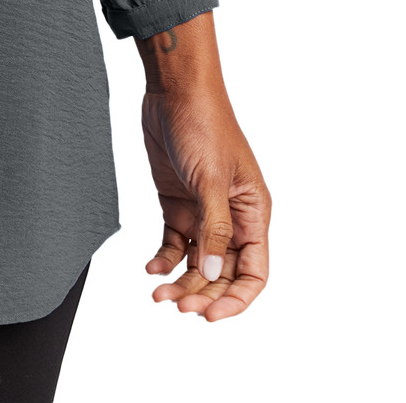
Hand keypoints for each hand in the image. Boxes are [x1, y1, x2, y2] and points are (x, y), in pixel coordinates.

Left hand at [136, 14, 270, 321]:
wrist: (174, 89)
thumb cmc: (204, 122)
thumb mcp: (211, 178)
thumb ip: (213, 227)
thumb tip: (214, 272)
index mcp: (253, 212)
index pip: (254, 271)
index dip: (236, 299)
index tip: (210, 315)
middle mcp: (231, 216)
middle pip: (223, 273)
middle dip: (203, 293)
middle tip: (177, 304)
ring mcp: (203, 210)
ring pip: (197, 261)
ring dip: (181, 280)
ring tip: (158, 292)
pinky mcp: (178, 202)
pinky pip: (175, 242)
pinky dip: (165, 259)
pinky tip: (151, 268)